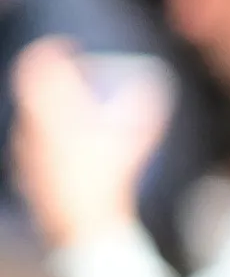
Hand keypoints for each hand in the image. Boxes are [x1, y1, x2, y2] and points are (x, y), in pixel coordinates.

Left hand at [10, 37, 168, 246]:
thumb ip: (144, 113)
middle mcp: (32, 129)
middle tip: (82, 85)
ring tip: (81, 119)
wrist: (84, 230)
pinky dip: (51, 138)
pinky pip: (35, 144)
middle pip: (36, 93)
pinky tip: (74, 152)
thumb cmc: (106, 185)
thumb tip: (154, 87)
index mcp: (53, 116)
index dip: (51, 51)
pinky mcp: (27, 173)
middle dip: (60, 84)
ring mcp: (26, 153)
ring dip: (55, 112)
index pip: (38, 68)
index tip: (66, 47)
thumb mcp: (132, 144)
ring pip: (34, 119)